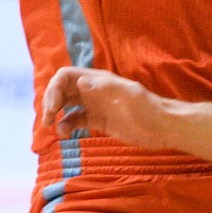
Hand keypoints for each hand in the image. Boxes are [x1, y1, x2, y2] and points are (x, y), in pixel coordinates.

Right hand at [40, 66, 168, 146]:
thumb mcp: (129, 96)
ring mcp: (95, 106)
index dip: (54, 88)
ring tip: (52, 128)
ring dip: (55, 114)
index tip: (53, 107)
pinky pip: (75, 120)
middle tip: (48, 119)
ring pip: (66, 105)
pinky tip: (66, 136)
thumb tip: (80, 82)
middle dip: (50, 101)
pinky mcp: (98, 121)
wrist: (163, 127)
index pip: (66, 76)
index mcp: (98, 80)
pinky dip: (66, 126)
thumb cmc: (148, 109)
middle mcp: (93, 91)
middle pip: (62, 90)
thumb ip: (105, 88)